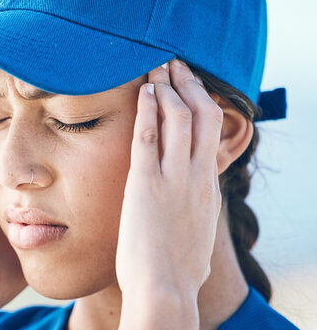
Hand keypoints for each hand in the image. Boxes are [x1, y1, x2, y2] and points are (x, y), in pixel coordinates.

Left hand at [116, 60, 223, 326]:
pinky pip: (148, 136)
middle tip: (174, 65)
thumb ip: (196, 216)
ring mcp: (174, 178)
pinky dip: (147, 110)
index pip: (210, 135)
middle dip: (188, 85)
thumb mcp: (197, 236)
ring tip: (155, 67)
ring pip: (178, 118)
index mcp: (208, 187)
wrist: (166, 288)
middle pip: (202, 116)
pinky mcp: (147, 183)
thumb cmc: (176, 271)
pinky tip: (142, 92)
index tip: (189, 87)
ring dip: (166, 88)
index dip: (201, 105)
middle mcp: (196, 176)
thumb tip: (197, 216)